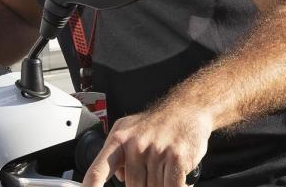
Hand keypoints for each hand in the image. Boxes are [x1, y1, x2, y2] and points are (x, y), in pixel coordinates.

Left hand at [82, 102, 211, 186]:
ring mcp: (157, 152)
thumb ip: (117, 154)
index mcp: (119, 140)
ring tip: (167, 167)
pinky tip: (178, 178)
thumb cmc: (158, 122)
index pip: (98, 171)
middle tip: (153, 169)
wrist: (188, 107)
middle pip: (132, 186)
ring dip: (161, 183)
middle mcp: (136, 145)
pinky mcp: (177, 158)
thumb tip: (117, 175)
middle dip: (144, 183)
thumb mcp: (129, 130)